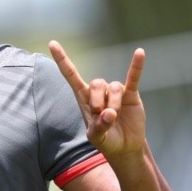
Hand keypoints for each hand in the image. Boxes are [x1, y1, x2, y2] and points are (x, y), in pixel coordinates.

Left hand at [49, 40, 146, 157]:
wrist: (125, 146)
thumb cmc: (106, 140)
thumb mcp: (97, 138)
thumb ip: (98, 128)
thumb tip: (109, 114)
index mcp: (84, 99)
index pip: (71, 75)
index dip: (62, 60)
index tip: (52, 43)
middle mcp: (99, 91)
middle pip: (96, 83)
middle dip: (98, 101)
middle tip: (102, 116)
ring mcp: (115, 91)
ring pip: (113, 87)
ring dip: (113, 103)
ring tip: (115, 118)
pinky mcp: (130, 94)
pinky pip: (133, 76)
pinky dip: (136, 65)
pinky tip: (139, 52)